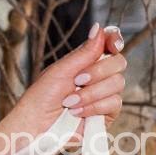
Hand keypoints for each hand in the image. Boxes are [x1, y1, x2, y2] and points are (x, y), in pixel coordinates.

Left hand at [0, 23, 127, 143]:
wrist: (36, 126)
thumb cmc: (41, 97)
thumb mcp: (61, 70)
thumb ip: (84, 52)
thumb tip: (99, 28)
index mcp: (86, 61)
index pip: (110, 44)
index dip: (115, 40)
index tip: (113, 45)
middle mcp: (98, 76)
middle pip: (119, 62)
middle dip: (98, 71)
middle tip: (77, 80)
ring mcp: (104, 94)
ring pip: (118, 83)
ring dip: (91, 93)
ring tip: (69, 102)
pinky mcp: (107, 114)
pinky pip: (114, 103)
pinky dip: (94, 107)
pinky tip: (77, 112)